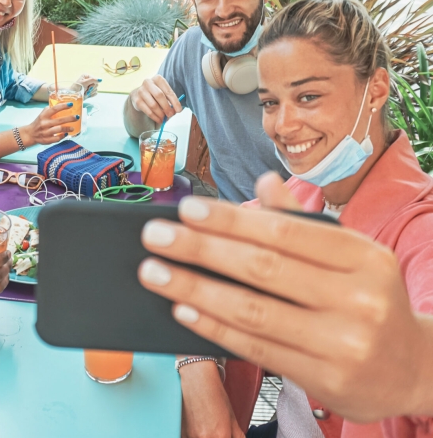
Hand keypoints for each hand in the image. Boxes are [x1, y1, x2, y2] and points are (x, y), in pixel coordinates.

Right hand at [20, 102, 77, 145]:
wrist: (30, 134)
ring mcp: (45, 132)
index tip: (71, 104)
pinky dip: (62, 136)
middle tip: (77, 117)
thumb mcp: (42, 114)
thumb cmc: (39, 123)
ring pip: (59, 130)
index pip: (54, 109)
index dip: (63, 106)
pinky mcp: (46, 140)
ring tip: (73, 128)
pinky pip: (57, 139)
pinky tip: (66, 134)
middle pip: (59, 120)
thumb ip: (49, 110)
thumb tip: (61, 105)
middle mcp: (44, 124)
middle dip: (70, 118)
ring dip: (67, 128)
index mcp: (43, 116)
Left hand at [75, 74, 98, 98]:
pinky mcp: (90, 92)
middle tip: (86, 89)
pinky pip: (95, 93)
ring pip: (96, 89)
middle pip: (96, 84)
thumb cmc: (77, 88)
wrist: (73, 96)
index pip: (95, 79)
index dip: (92, 83)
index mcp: (87, 76)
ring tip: (85, 92)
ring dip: (90, 92)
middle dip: (91, 88)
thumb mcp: (84, 82)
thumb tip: (100, 79)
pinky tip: (87, 95)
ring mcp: (90, 87)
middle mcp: (89, 81)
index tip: (87, 86)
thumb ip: (93, 80)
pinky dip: (91, 95)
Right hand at [129, 75, 181, 123]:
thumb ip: (170, 101)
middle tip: (171, 115)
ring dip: (160, 114)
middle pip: (159, 96)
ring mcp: (140, 91)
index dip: (175, 101)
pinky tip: (158, 119)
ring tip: (164, 118)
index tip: (179, 110)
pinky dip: (154, 117)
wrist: (139, 94)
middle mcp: (148, 82)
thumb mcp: (164, 94)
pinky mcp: (136, 100)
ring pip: (153, 105)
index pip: (168, 91)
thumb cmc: (155, 94)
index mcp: (158, 79)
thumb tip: (175, 111)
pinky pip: (147, 111)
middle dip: (166, 107)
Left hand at [138, 179, 432, 422]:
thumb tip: (265, 181)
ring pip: (252, 310)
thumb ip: (304, 222)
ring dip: (194, 288)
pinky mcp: (325, 379)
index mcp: (363, 256)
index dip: (231, 219)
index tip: (187, 209)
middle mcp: (358, 298)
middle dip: (200, 248)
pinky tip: (183, 309)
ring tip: (154, 272)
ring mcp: (343, 343)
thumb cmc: (369, 298)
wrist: (413, 367)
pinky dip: (213, 327)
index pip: (285, 231)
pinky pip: (256, 348)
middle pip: (263, 267)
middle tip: (155, 236)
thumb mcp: (352, 254)